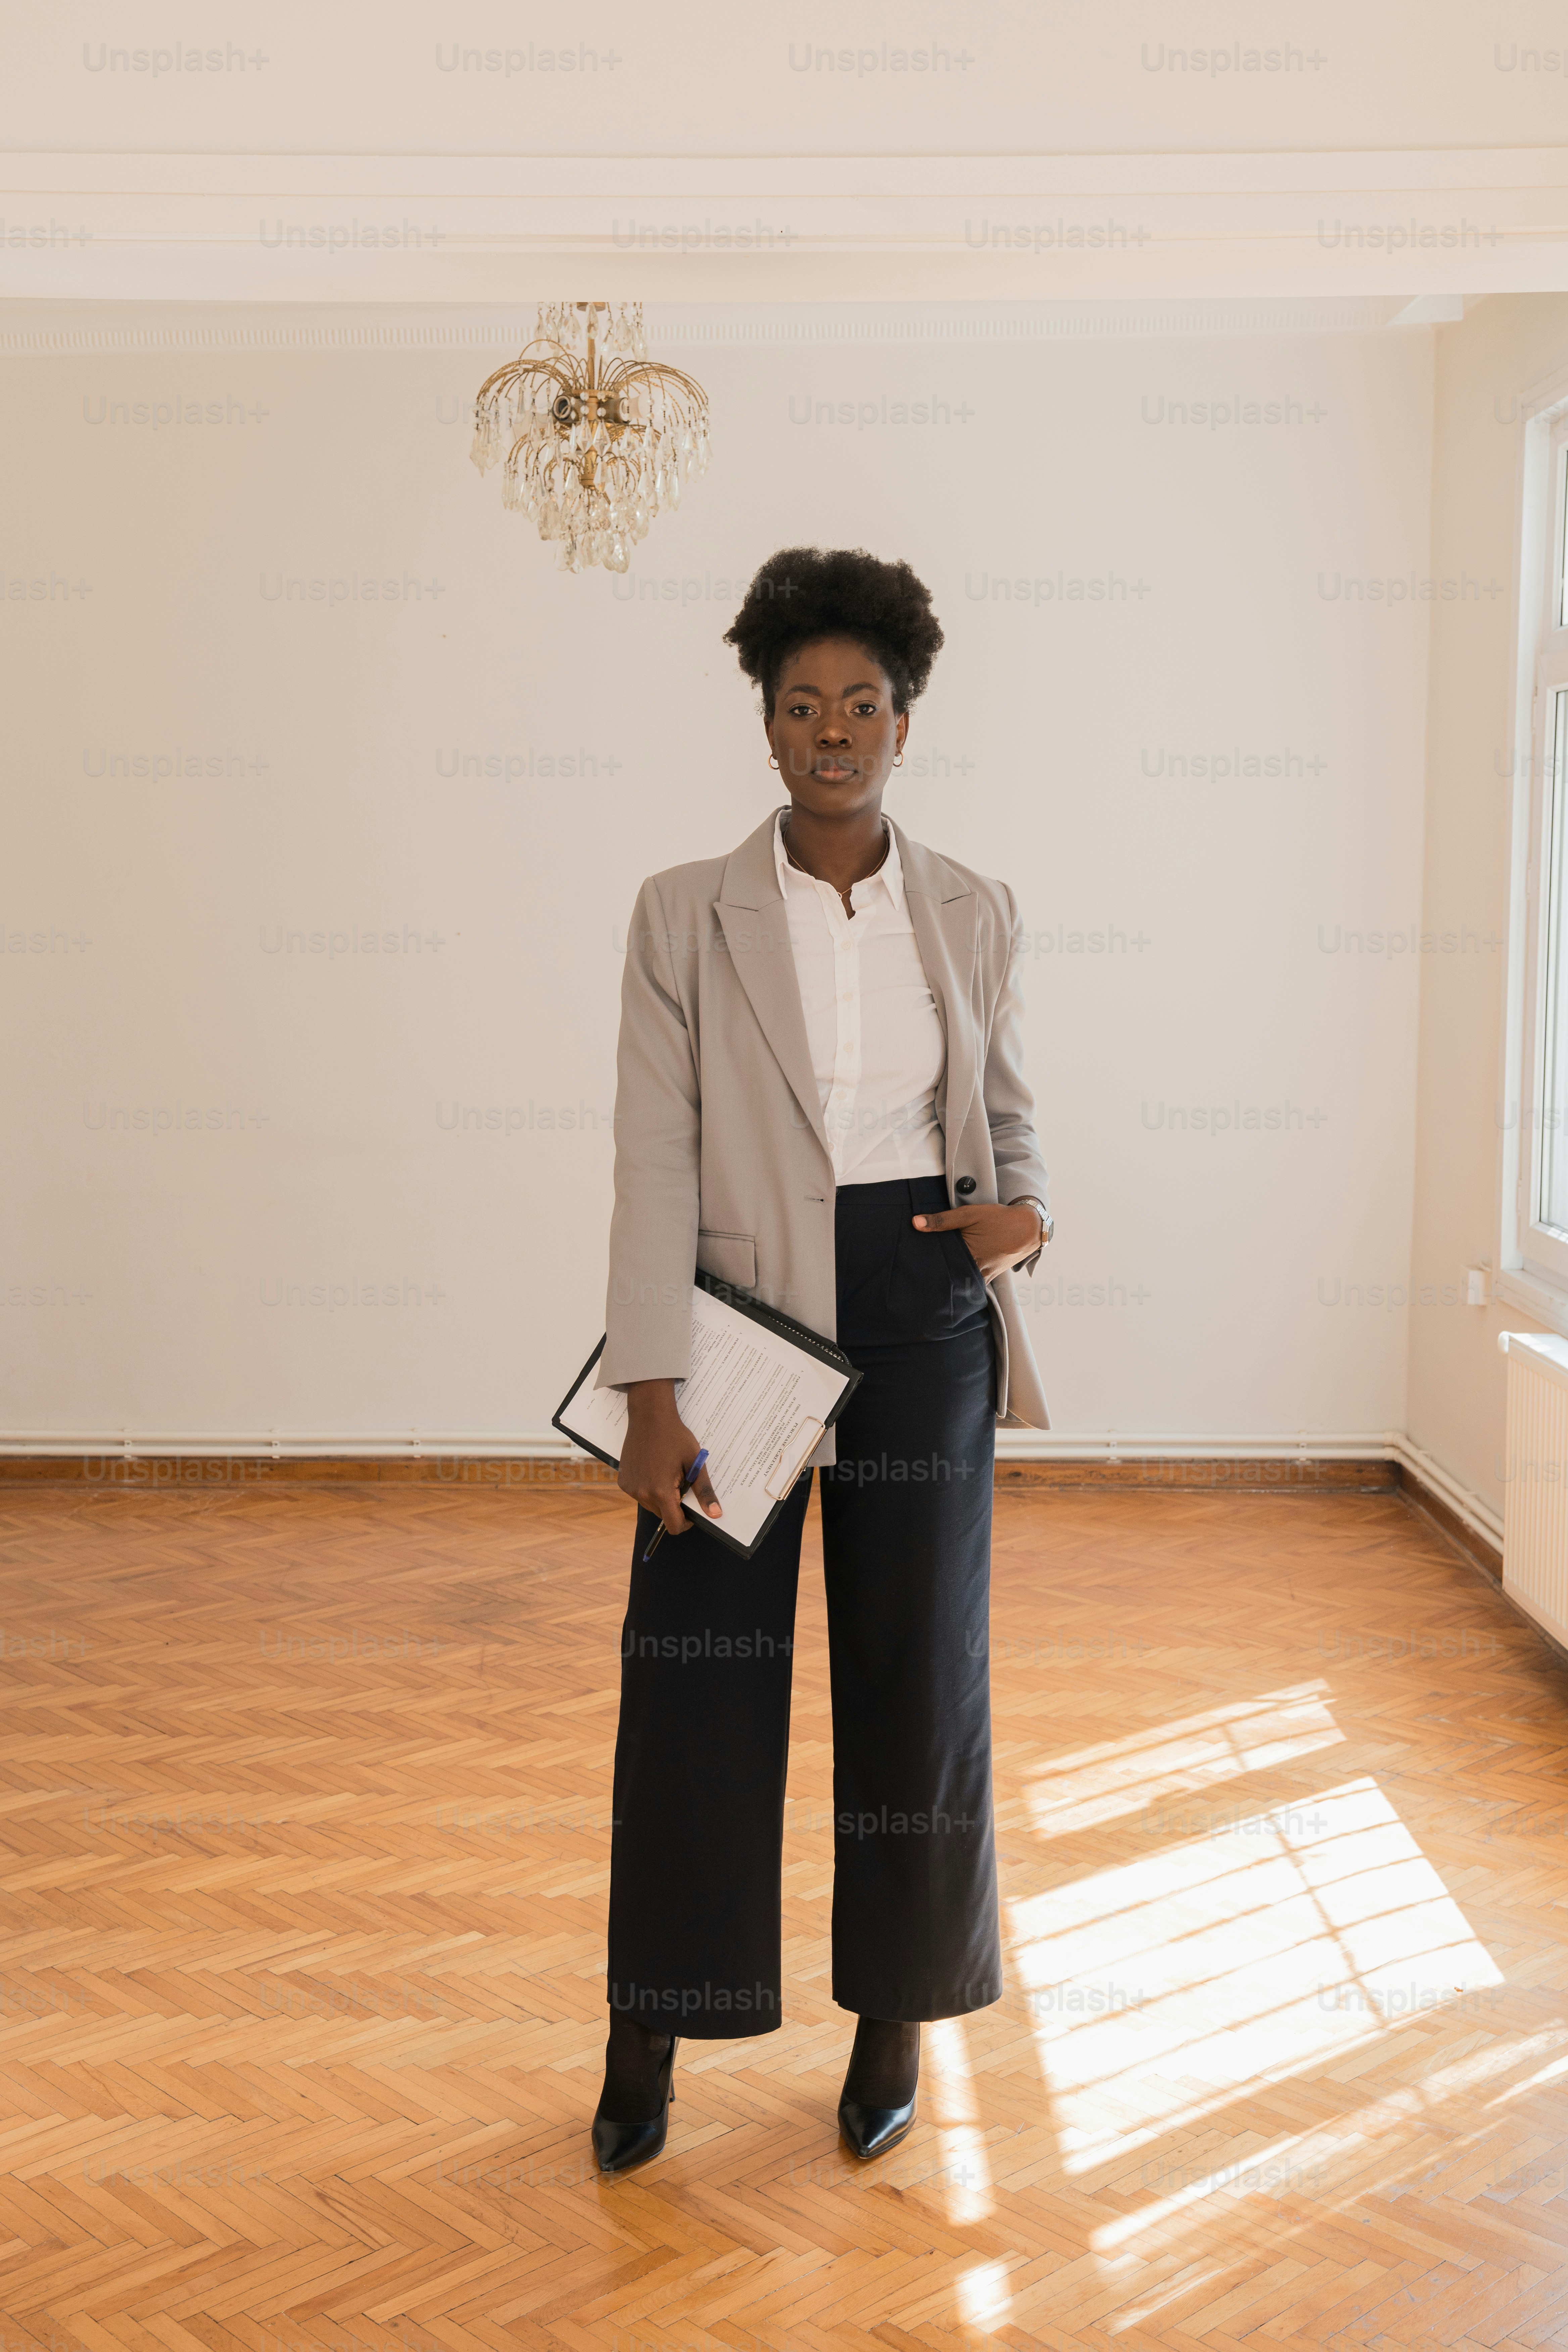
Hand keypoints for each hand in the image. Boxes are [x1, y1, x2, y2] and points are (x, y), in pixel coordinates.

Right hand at [618, 1380, 722, 1537]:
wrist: (650, 1415)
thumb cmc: (675, 1436)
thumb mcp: (694, 1462)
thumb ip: (703, 1491)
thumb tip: (715, 1514)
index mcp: (661, 1491)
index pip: (673, 1525)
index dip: (686, 1522)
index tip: (692, 1511)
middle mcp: (642, 1493)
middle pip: (662, 1515)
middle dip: (674, 1506)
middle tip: (681, 1482)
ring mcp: (630, 1487)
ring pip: (651, 1506)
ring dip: (661, 1497)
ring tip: (667, 1473)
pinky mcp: (623, 1481)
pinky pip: (639, 1494)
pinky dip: (648, 1489)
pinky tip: (654, 1469)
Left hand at [912, 1201, 1042, 1281]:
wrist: (1029, 1227)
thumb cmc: (999, 1219)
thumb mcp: (969, 1214)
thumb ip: (942, 1220)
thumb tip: (915, 1223)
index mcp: (968, 1255)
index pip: (941, 1265)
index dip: (928, 1265)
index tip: (916, 1265)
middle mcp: (977, 1270)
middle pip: (950, 1276)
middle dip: (938, 1274)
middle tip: (921, 1272)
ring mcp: (986, 1275)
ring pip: (962, 1281)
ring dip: (952, 1278)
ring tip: (937, 1274)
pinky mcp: (992, 1276)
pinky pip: (974, 1282)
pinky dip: (965, 1280)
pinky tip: (957, 1275)